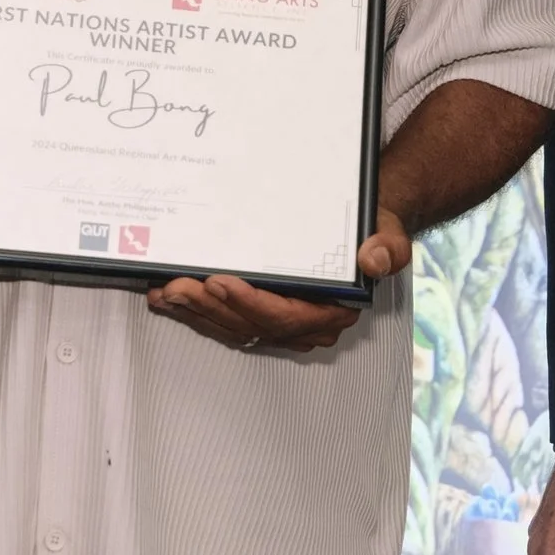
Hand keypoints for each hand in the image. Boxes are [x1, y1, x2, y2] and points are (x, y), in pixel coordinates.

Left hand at [146, 209, 404, 353]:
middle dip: (211, 307)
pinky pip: (224, 320)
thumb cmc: (371, 229)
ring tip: (166, 293)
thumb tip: (373, 260)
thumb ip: (388, 248)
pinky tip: (168, 298)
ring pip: (232, 326)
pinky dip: (195, 311)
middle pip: (250, 325)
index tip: (219, 281)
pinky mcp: (259, 314)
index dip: (250, 304)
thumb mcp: (387, 232)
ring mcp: (279, 323)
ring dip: (196, 312)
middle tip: (178, 286)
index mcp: (332, 312)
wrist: (360, 228)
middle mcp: (304, 325)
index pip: (285, 317)